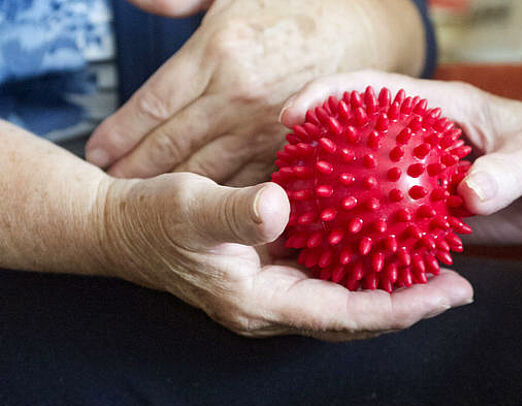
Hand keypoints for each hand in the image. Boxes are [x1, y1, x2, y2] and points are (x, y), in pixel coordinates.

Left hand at [86, 0, 424, 186]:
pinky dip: (222, 198)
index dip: (118, 135)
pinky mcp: (293, 147)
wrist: (366, 27)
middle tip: (110, 191)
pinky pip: (248, 182)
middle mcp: (236, 96)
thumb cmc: (298, 4)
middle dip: (134, 172)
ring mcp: (266, 127)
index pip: (151, 106)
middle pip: (171, 147)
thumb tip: (142, 5)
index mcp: (216, 53)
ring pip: (206, 172)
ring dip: (171, 191)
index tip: (96, 155)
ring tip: (145, 206)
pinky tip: (203, 210)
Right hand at [101, 173, 472, 339]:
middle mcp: (276, 307)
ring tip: (442, 269)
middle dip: (411, 306)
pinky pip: (333, 276)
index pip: (346, 315)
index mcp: (262, 303)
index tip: (446, 294)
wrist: (121, 227)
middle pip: (359, 318)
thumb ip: (234, 211)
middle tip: (461, 286)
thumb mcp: (188, 207)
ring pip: (350, 301)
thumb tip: (281, 206)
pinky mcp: (276, 273)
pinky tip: (392, 242)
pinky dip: (366, 265)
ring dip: (395, 290)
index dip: (400, 309)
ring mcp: (277, 293)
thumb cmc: (153, 219)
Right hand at [281, 70, 521, 244]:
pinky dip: (379, 237)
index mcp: (444, 110)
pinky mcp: (442, 211)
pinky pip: (401, 223)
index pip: (377, 90)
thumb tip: (469, 194)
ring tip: (300, 225)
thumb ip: (508, 172)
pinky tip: (356, 263)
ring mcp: (430, 178)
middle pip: (360, 139)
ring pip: (373, 185)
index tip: (293, 116)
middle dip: (318, 151)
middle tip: (279, 177)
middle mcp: (428, 142)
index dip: (331, 95)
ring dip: (342, 201)